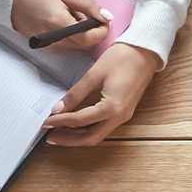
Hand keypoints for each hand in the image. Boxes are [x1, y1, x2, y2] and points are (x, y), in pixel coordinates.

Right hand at [11, 0, 111, 50]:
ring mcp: (50, 46)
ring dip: (81, 31)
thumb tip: (106, 16)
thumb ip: (88, 5)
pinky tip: (61, 20)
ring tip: (69, 14)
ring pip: (78, 44)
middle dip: (91, 29)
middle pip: (86, 43)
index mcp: (60, 24)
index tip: (103, 18)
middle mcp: (55, 40)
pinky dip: (71, 34)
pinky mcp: (47, 47)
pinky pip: (68, 44)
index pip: (91, 38)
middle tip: (83, 12)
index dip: (102, 29)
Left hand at [42, 43, 160, 145]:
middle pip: (90, 138)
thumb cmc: (123, 58)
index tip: (46, 121)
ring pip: (97, 135)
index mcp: (112, 108)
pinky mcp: (123, 111)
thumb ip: (75, 94)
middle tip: (50, 136)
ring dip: (78, 136)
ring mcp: (123, 115)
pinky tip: (75, 124)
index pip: (80, 121)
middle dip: (69, 139)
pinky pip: (103, 126)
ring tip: (59, 132)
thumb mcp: (94, 74)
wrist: (145, 52)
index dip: (60, 122)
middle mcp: (119, 117)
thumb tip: (58, 108)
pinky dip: (87, 128)